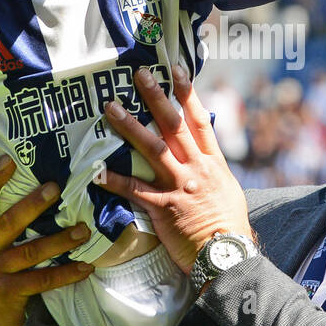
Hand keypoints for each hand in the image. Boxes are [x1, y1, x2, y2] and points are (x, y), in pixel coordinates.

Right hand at [0, 157, 91, 325]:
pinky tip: (87, 267)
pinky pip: (42, 280)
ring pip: (31, 251)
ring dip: (61, 240)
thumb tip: (35, 196)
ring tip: (84, 231)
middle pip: (9, 222)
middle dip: (34, 204)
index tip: (8, 159)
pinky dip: (67, 273)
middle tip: (57, 187)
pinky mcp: (7, 293)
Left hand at [101, 66, 251, 275]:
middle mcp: (196, 169)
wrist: (228, 255)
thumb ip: (212, 172)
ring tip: (111, 109)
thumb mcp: (227, 192)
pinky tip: (97, 172)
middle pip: (174, 126)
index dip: (187, 94)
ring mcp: (179, 186)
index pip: (200, 121)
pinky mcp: (163, 207)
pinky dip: (115, 180)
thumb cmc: (228, 227)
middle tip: (140, 75)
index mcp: (212, 163)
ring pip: (152, 149)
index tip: (176, 71)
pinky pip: (134, 190)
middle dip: (156, 98)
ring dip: (129, 127)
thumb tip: (204, 160)